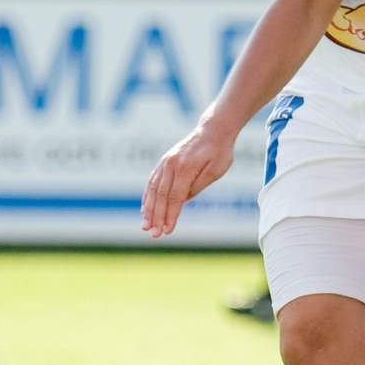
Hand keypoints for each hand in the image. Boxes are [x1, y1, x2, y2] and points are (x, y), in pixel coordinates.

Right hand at [142, 122, 236, 238]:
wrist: (213, 130)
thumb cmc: (219, 152)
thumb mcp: (216, 170)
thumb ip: (198, 185)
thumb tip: (182, 201)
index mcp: (186, 167)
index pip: (176, 197)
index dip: (171, 215)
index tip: (167, 231)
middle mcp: (171, 164)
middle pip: (161, 195)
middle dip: (157, 217)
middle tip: (154, 235)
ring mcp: (165, 162)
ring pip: (153, 189)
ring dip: (148, 210)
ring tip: (145, 226)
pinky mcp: (164, 162)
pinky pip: (152, 181)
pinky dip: (147, 196)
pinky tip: (145, 210)